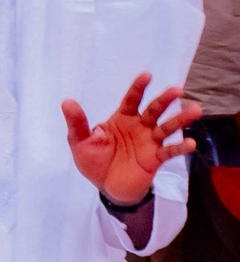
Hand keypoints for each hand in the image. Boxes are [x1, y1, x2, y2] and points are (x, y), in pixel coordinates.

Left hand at [63, 72, 199, 205]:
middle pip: (154, 110)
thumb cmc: (94, 161)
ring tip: (195, 111)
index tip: (146, 75)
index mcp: (122, 119)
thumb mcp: (80, 142)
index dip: (138, 88)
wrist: (106, 186)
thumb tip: (67, 102)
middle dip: (164, 100)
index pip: (131, 100)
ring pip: (167, 127)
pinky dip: (180, 147)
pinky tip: (190, 143)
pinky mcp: (156, 158)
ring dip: (180, 120)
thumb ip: (77, 123)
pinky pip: (170, 151)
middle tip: (176, 90)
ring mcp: (150, 142)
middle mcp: (139, 127)